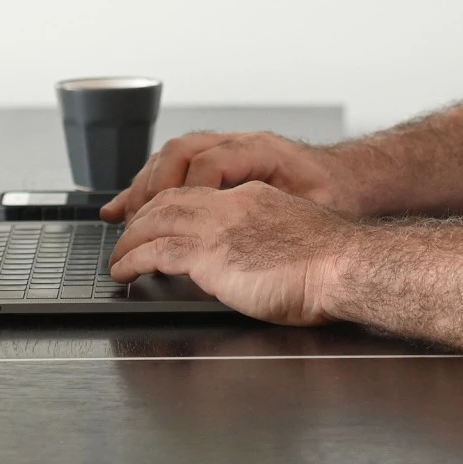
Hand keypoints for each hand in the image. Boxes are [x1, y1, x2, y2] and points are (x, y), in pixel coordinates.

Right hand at [102, 131, 354, 221]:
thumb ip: (278, 216)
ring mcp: (227, 148)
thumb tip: (242, 235)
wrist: (352, 179)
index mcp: (262, 150)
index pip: (210, 163)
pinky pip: (175, 166)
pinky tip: (129, 204)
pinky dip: (150, 184)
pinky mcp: (220, 161)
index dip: (186, 193)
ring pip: (171, 155)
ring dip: (144, 185)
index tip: (168, 225)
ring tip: (122, 217)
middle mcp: (238, 143)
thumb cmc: (338, 195)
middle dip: (153, 188)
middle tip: (134, 225)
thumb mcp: (315, 207)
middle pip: (180, 152)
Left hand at [108, 181, 358, 324]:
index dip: (168, 204)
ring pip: (156, 220)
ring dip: (131, 239)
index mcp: (252, 198)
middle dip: (141, 216)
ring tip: (117, 257)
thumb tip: (248, 263)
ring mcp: (218, 226)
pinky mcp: (209, 253)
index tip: (152, 217)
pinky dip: (133, 259)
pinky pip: (156, 251)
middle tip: (124, 235)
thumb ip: (263, 243)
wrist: (345, 266)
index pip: (198, 193)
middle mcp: (230, 204)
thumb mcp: (292, 241)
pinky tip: (123, 270)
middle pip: (170, 199)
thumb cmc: (334, 266)